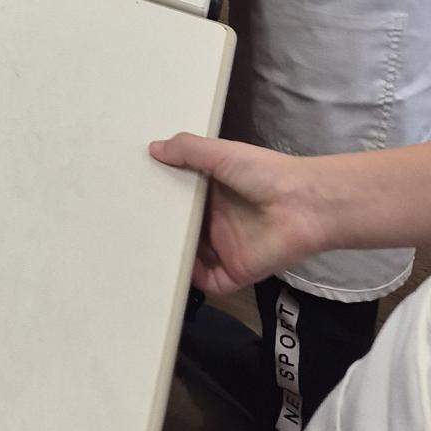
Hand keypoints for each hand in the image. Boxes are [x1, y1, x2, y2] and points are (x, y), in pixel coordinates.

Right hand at [148, 131, 339, 295]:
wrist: (304, 205)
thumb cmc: (264, 173)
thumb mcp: (221, 152)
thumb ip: (188, 149)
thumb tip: (153, 148)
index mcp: (214, 192)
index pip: (180, 198)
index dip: (160, 198)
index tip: (133, 196)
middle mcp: (217, 221)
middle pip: (182, 230)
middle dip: (160, 231)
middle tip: (126, 229)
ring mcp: (225, 248)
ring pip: (190, 257)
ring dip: (170, 257)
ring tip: (138, 255)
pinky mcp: (234, 272)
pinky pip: (206, 282)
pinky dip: (189, 281)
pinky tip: (169, 274)